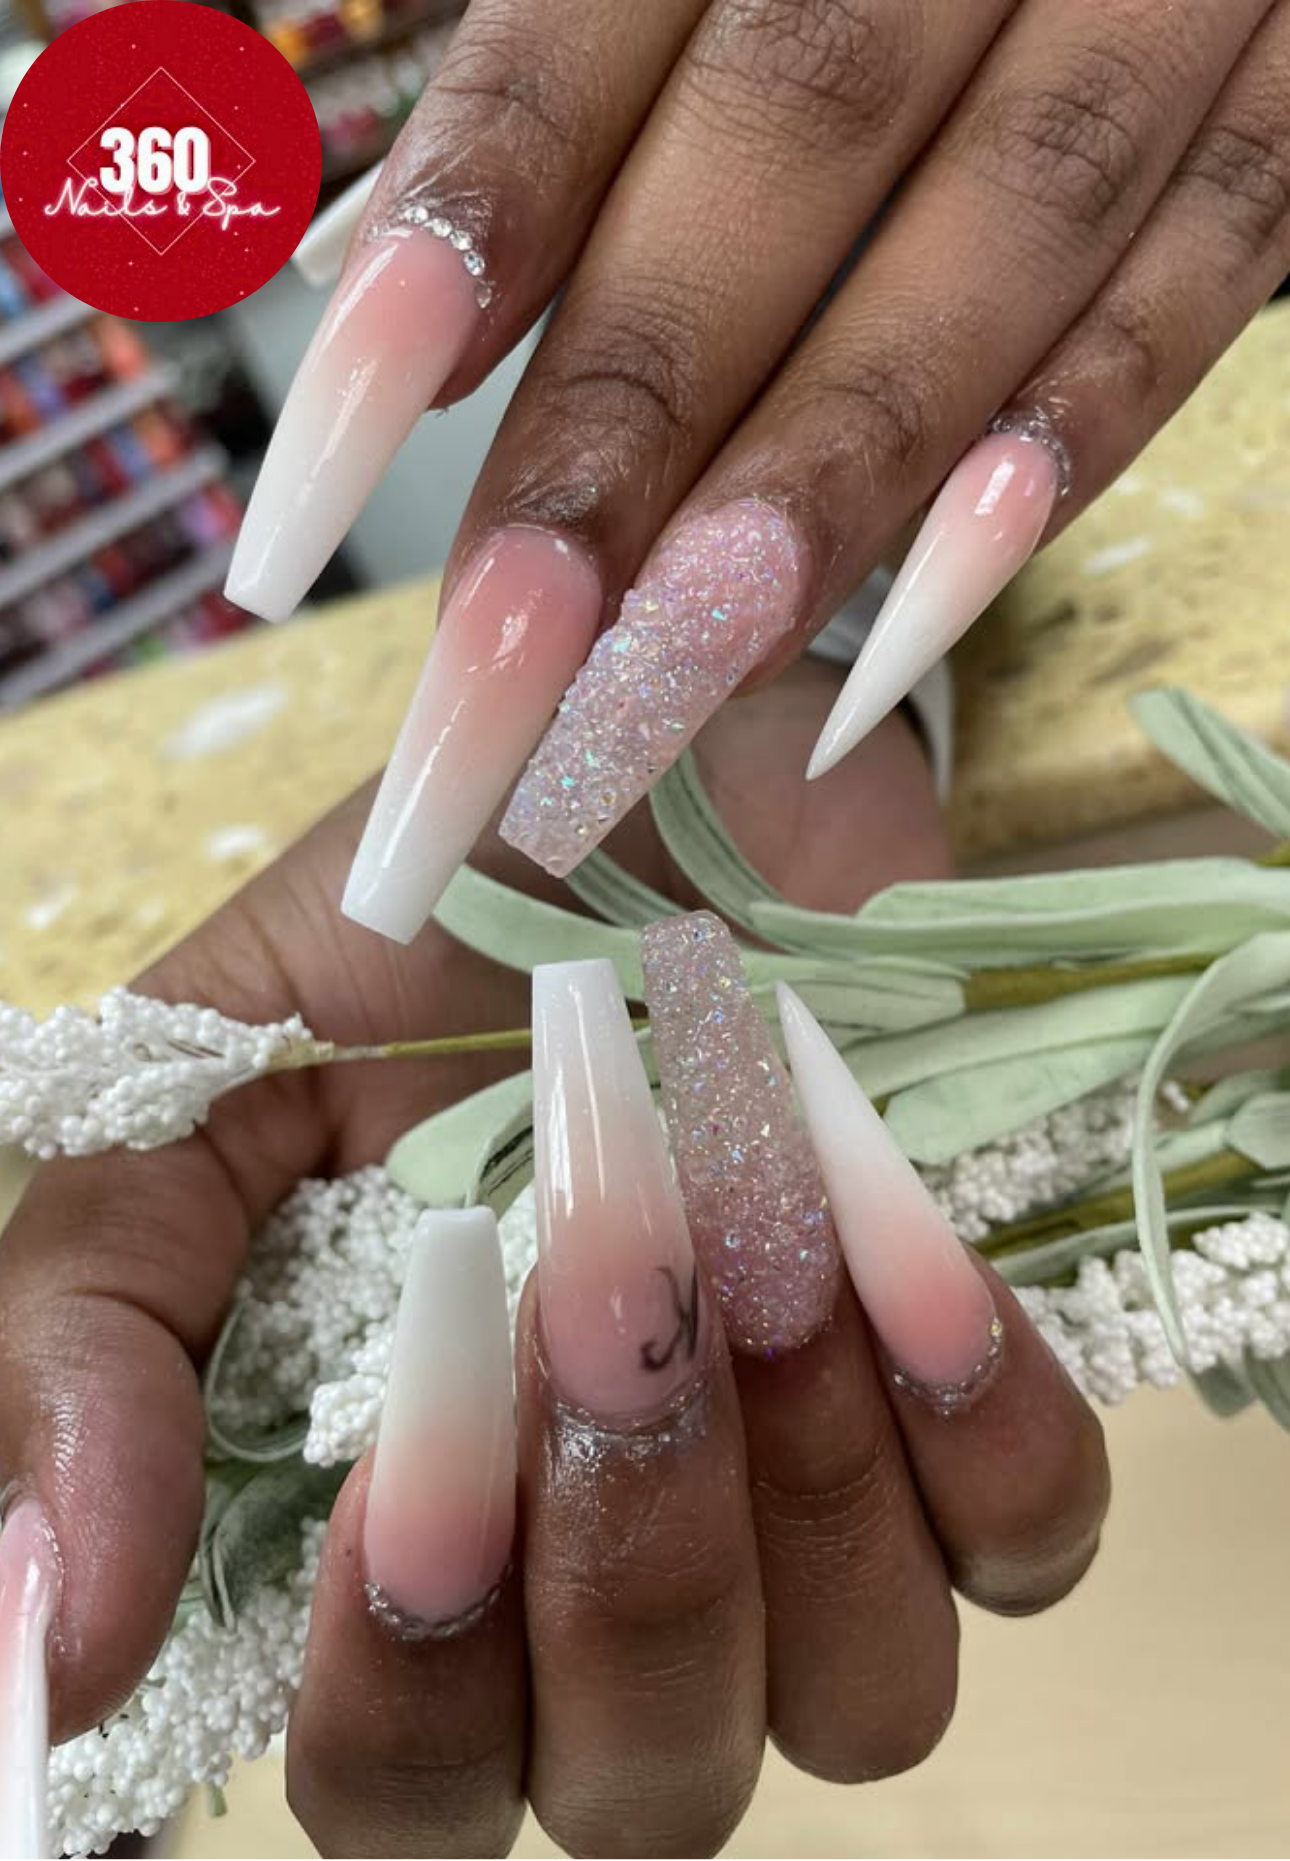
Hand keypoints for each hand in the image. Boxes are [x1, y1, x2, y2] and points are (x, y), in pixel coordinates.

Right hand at [0, 680, 1105, 1855]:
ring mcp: (827, 1518)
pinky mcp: (978, 1416)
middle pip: (651, 1785)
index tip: (418, 1434)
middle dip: (621, 1549)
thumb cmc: (426, 938)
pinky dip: (971, 1412)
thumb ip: (97, 1331)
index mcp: (420, 1538)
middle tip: (585, 1267)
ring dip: (799, 1466)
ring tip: (738, 1220)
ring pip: (868, 1701)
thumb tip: (58, 1634)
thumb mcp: (211, 1090)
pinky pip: (1030, 1540)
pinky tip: (896, 1245)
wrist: (654, 767)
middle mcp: (622, 1583)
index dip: (409, 1690)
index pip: (409, 1790)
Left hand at [227, 0, 1289, 939]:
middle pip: (785, 149)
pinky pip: (1207, 268)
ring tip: (665, 687)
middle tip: (492, 680)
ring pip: (1006, 225)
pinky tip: (923, 613)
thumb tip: (362, 274)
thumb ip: (558, 85)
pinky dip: (1072, 437)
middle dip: (630, 429)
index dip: (451, 262)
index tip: (306, 515)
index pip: (581, 42)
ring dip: (829, 475)